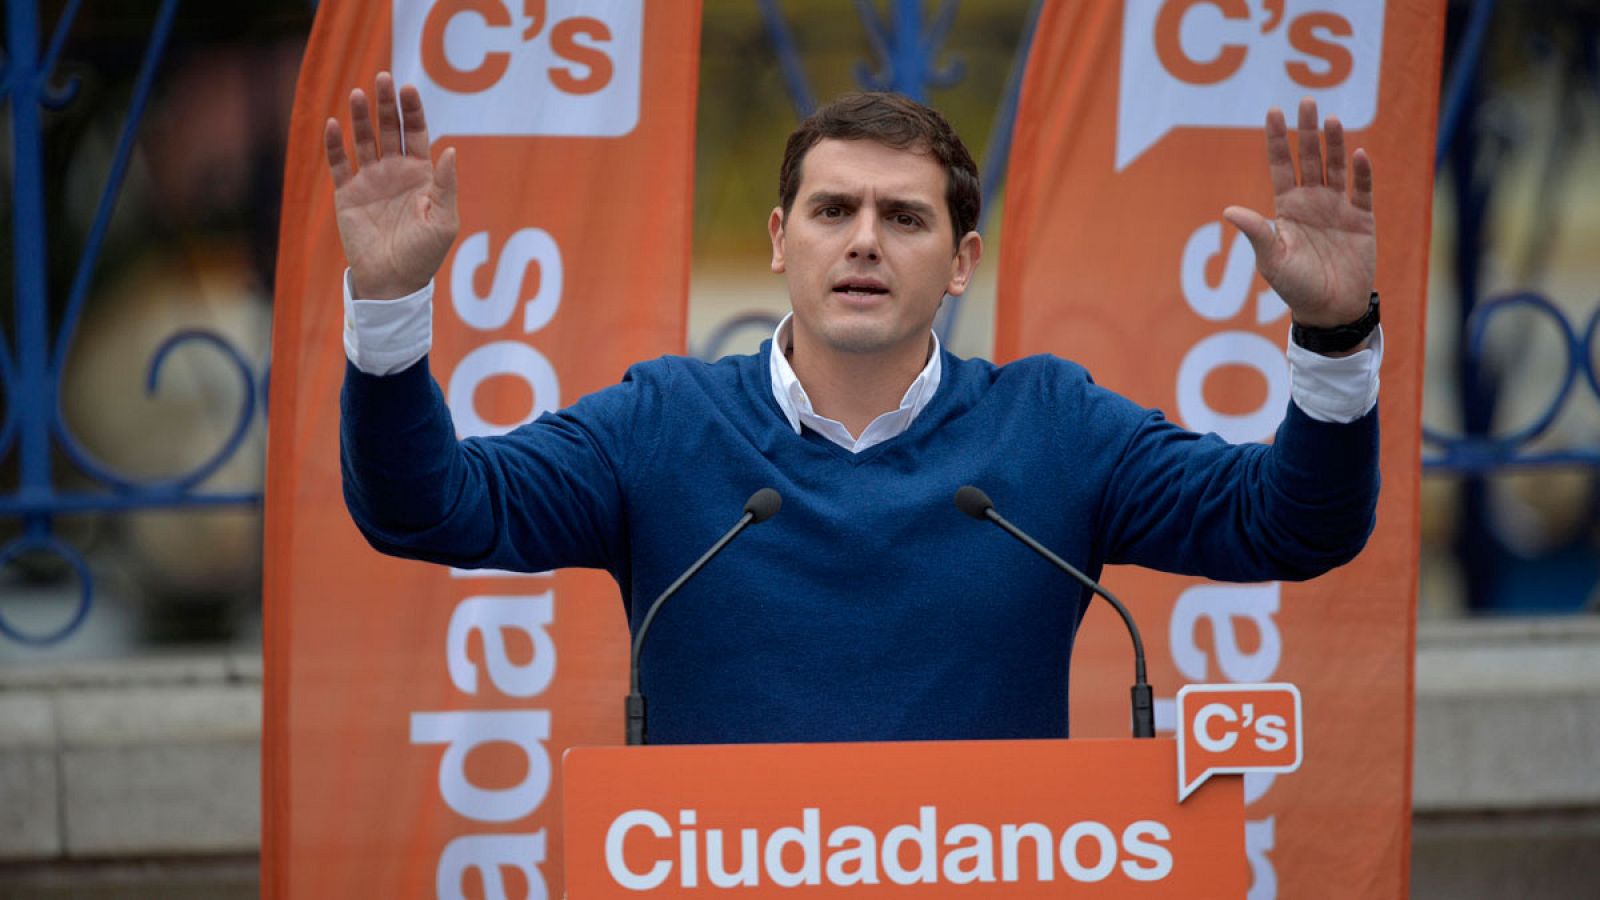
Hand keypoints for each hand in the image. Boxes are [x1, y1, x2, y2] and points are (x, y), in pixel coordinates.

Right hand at [324, 72, 458, 299]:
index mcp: (422, 175)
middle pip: (389, 129)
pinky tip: (333, 124)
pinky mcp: (347, 194)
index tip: (409, 88)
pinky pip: (339, 164)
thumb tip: (449, 150)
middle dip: (387, 104)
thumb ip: (445, 185)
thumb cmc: (424, 255)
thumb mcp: (443, 221)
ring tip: (359, 94)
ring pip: (364, 140)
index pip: (417, 133)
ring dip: (361, 117)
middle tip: (383, 78)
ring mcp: (371, 181)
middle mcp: (395, 172)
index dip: (413, 111)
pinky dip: (335, 144)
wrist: (393, 282)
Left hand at [1223, 98, 1374, 329]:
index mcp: (1287, 208)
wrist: (1329, 309)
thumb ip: (1257, 233)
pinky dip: (1362, 173)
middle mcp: (1312, 201)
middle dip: (1307, 132)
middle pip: (1309, 159)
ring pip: (1336, 167)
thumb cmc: (1295, 287)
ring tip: (1331, 119)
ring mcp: (1338, 208)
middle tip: (1306, 103)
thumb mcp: (1272, 260)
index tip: (1273, 112)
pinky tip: (1360, 153)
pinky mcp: (1362, 219)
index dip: (1277, 140)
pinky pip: (1362, 190)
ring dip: (1334, 144)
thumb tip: (1229, 211)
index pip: (1280, 166)